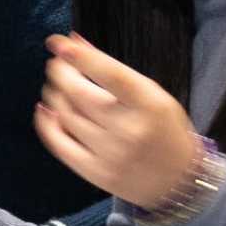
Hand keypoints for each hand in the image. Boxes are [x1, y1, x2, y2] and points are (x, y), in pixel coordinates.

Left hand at [36, 34, 206, 207]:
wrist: (179, 182)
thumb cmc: (164, 130)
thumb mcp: (153, 95)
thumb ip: (115, 71)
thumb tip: (75, 43)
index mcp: (150, 105)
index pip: (111, 75)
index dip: (82, 57)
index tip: (59, 43)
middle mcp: (129, 130)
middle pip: (80, 94)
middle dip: (61, 72)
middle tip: (57, 63)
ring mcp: (110, 154)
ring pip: (66, 115)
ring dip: (54, 94)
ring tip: (57, 86)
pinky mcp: (94, 172)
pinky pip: (59, 144)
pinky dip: (46, 123)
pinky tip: (46, 109)